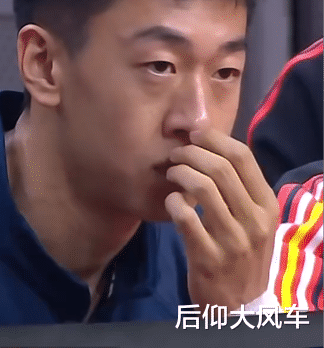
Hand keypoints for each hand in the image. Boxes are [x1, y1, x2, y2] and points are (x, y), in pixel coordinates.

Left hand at [164, 128, 278, 307]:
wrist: (238, 304)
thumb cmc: (241, 253)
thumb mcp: (252, 221)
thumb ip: (239, 190)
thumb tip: (211, 148)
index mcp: (268, 206)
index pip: (244, 158)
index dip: (214, 139)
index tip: (194, 134)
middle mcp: (255, 221)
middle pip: (221, 169)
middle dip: (191, 154)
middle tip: (175, 155)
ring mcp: (234, 241)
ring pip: (203, 189)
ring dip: (180, 175)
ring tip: (171, 175)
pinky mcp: (209, 258)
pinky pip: (186, 218)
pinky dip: (173, 203)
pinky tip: (170, 202)